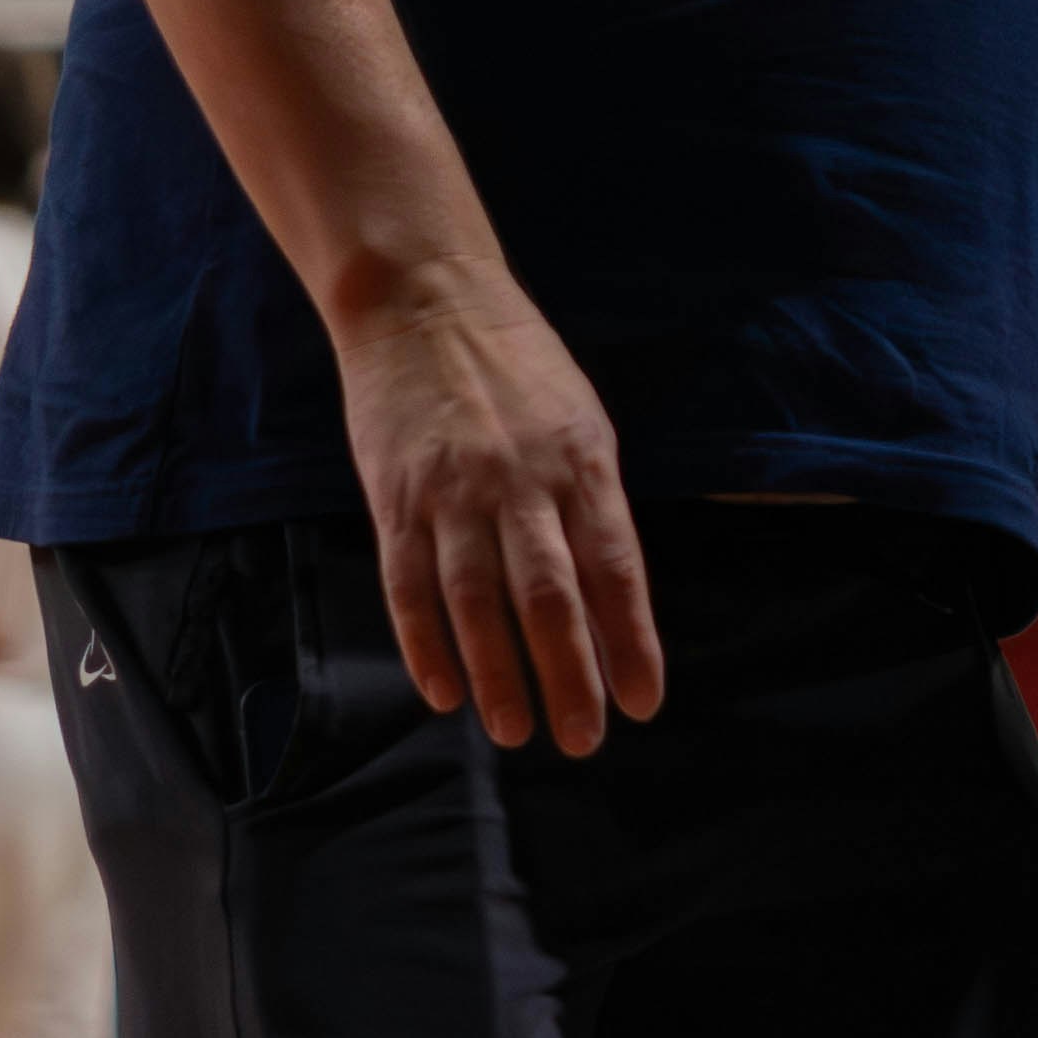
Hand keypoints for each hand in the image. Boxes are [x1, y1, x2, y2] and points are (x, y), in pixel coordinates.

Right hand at [331, 254, 664, 756]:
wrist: (423, 297)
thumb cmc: (515, 363)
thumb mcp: (581, 418)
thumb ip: (592, 502)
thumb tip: (611, 597)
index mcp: (581, 462)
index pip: (614, 569)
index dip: (630, 641)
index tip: (642, 702)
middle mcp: (521, 481)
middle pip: (550, 597)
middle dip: (570, 676)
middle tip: (582, 740)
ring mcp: (453, 491)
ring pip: (477, 602)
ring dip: (497, 674)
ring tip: (513, 730)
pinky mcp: (395, 497)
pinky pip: (408, 584)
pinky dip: (424, 644)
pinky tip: (442, 691)